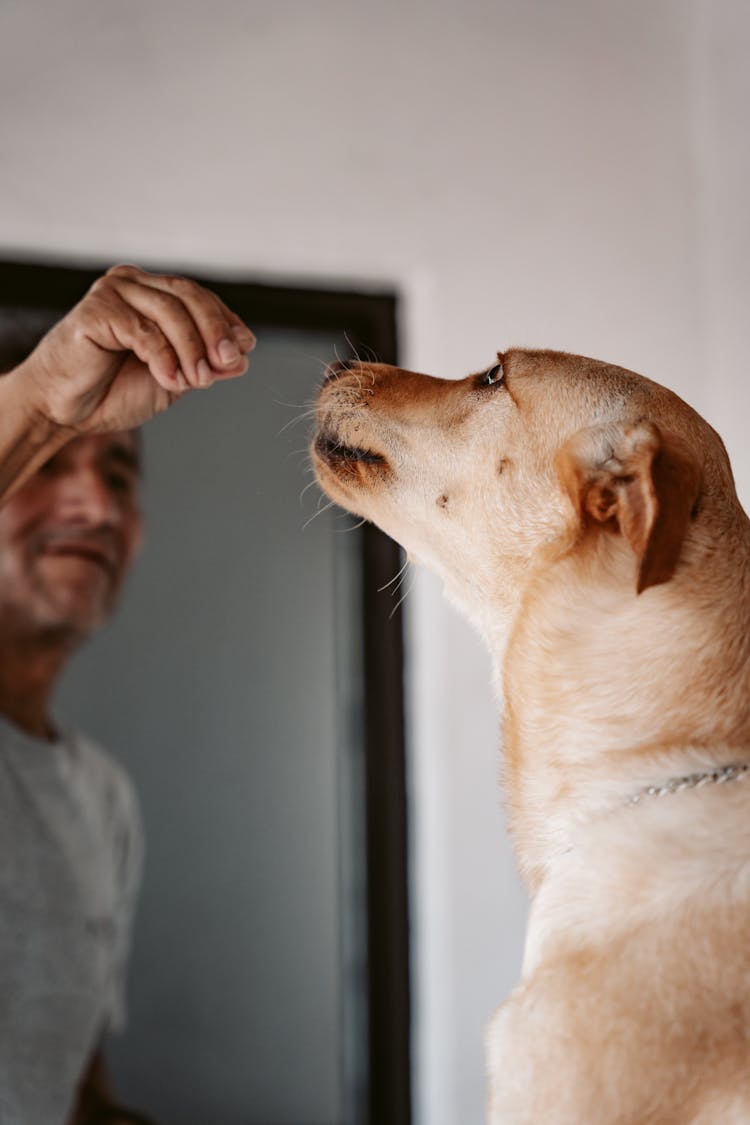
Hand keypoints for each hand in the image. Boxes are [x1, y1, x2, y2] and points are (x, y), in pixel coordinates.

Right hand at [16, 264, 254, 434]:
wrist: (64, 410)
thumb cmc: (112, 392)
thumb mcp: (174, 380)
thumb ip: (206, 366)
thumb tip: (244, 356)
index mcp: (153, 294)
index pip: (200, 298)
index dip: (226, 323)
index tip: (243, 352)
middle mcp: (134, 284)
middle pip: (190, 296)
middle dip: (216, 331)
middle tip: (228, 363)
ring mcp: (114, 292)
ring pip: (170, 311)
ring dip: (192, 349)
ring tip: (197, 380)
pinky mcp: (96, 309)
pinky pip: (143, 330)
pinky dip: (164, 357)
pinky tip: (170, 380)